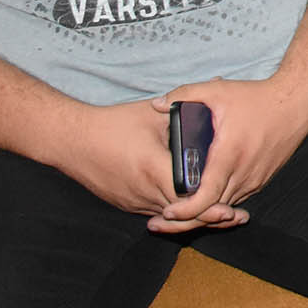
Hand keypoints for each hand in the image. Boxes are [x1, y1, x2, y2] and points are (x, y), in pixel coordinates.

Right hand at [51, 100, 247, 231]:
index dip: (212, 202)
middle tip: (236, 216)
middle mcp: (144, 191)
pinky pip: (156, 211)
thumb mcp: (154, 115)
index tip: (233, 205)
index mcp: (154, 168)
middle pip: (183, 214)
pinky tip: (191, 207)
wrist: (71, 140)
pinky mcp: (126, 204)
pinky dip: (175, 211)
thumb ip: (185, 111)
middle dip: (210, 215)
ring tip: (221, 214)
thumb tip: (215, 90)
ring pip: (169, 217)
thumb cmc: (113, 124)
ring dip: (193, 217)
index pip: (190, 196)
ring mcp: (133, 201)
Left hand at [148, 75, 307, 228]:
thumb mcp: (217, 90)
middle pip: (213, 209)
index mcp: (229, 155)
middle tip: (162, 217)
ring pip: (225, 205)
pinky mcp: (263, 178)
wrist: (297, 102)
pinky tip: (207, 194)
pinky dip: (220, 200)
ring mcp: (255, 178)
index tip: (167, 212)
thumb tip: (156, 105)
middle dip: (187, 217)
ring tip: (180, 209)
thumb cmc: (258, 97)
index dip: (184, 211)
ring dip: (205, 209)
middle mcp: (244, 172)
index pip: (205, 197)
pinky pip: (237, 196)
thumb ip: (184, 95)